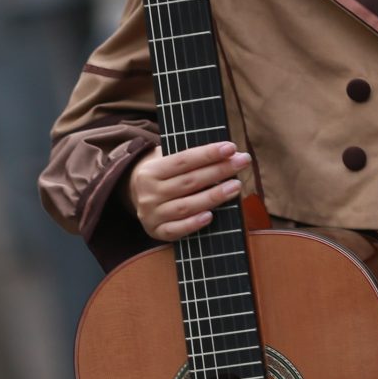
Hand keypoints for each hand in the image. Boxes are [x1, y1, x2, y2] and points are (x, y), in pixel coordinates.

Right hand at [127, 140, 250, 240]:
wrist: (135, 199)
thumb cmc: (162, 177)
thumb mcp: (165, 162)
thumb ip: (190, 160)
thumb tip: (228, 155)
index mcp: (150, 171)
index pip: (183, 160)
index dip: (208, 154)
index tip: (231, 147)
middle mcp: (149, 192)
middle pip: (188, 182)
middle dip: (218, 171)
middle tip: (242, 162)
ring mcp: (152, 214)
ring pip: (186, 206)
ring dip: (214, 196)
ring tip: (236, 186)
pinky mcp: (157, 231)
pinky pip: (176, 229)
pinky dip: (194, 223)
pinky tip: (211, 216)